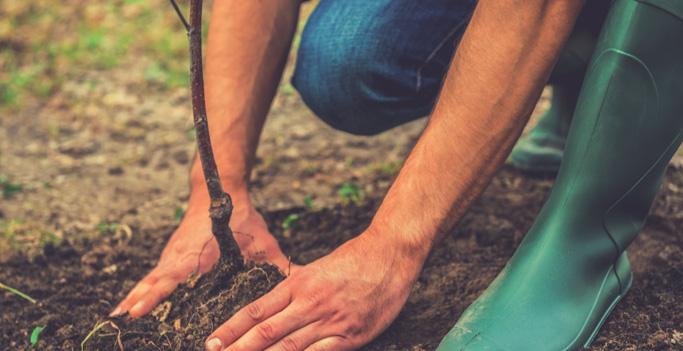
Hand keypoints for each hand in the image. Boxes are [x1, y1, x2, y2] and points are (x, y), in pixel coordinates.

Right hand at [111, 188, 293, 317]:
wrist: (218, 190)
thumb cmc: (243, 218)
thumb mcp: (263, 241)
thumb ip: (278, 264)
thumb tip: (301, 281)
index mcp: (200, 254)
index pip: (174, 277)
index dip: (157, 294)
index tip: (139, 310)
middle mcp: (181, 256)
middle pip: (156, 282)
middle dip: (139, 301)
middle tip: (122, 321)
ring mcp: (173, 256)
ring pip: (151, 279)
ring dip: (135, 297)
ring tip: (118, 319)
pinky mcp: (171, 256)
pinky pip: (153, 276)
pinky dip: (141, 290)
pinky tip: (129, 307)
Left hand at [204, 231, 424, 350]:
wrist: (389, 253)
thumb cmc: (353, 259)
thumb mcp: (317, 269)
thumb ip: (295, 289)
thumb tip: (271, 308)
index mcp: (298, 284)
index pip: (256, 311)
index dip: (231, 329)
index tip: (211, 342)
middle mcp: (309, 303)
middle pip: (266, 332)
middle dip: (238, 349)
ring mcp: (330, 320)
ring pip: (289, 347)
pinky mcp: (351, 334)